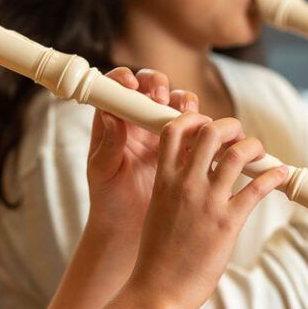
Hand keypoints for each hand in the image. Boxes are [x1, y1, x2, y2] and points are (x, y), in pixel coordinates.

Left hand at [86, 67, 196, 240]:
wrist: (129, 228)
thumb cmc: (108, 199)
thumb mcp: (103, 172)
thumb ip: (108, 145)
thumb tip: (110, 115)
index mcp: (115, 122)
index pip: (118, 88)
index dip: (125, 79)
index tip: (132, 85)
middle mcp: (139, 122)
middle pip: (152, 87)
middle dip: (159, 85)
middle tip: (161, 99)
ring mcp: (162, 134)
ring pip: (176, 104)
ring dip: (184, 102)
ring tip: (186, 113)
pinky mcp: (183, 149)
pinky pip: (196, 129)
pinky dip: (202, 126)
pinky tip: (205, 133)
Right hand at [124, 114, 287, 308]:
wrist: (158, 289)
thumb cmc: (157, 254)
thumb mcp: (158, 209)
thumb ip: (173, 186)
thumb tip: (193, 171)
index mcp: (164, 180)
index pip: (176, 129)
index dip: (195, 119)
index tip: (207, 127)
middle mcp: (185, 184)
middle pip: (212, 131)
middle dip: (231, 127)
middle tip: (238, 139)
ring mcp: (208, 202)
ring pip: (237, 154)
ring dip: (254, 147)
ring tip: (259, 154)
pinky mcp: (228, 222)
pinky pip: (257, 188)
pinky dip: (274, 176)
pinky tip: (281, 174)